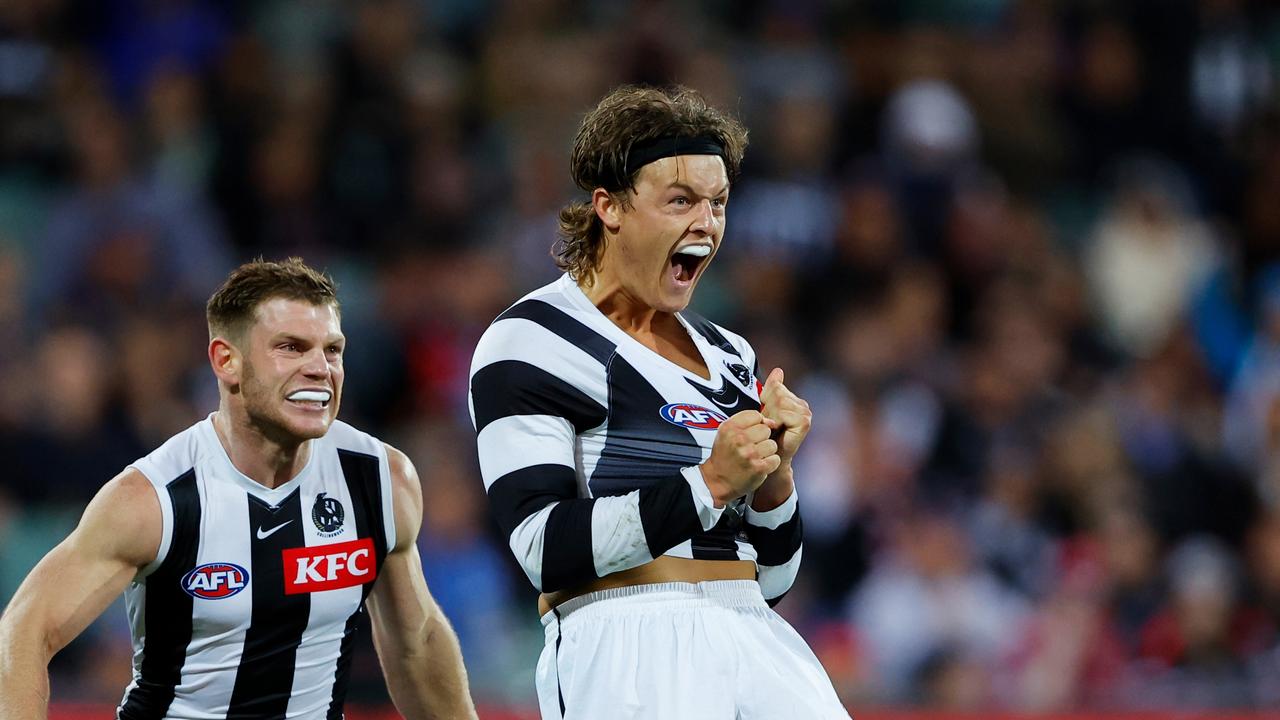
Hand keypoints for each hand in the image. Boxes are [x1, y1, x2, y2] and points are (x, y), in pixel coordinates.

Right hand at [701, 410, 781, 505]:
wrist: (718, 480)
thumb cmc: (724, 455)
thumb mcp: (727, 432)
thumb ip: (747, 421)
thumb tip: (771, 421)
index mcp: (730, 427)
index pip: (756, 415)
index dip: (756, 424)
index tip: (750, 433)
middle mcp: (739, 439)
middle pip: (766, 429)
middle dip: (761, 438)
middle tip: (752, 447)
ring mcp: (750, 454)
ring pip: (772, 444)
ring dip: (766, 452)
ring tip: (756, 457)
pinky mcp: (758, 468)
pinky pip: (775, 459)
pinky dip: (770, 464)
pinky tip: (759, 465)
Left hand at [754, 368, 811, 510]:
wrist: (771, 456)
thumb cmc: (767, 435)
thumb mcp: (766, 408)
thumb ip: (772, 389)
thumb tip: (778, 370)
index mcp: (794, 400)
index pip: (776, 386)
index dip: (765, 399)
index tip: (765, 414)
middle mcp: (803, 405)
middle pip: (777, 392)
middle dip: (767, 408)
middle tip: (768, 423)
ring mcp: (805, 413)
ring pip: (779, 401)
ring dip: (770, 416)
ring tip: (772, 427)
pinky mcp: (804, 422)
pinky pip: (783, 412)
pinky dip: (775, 421)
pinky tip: (777, 430)